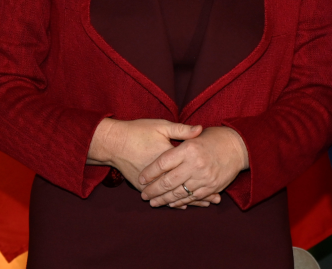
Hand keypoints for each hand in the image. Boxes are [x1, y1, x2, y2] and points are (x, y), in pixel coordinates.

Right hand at [87, 119, 209, 197]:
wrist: (113, 142)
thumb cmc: (138, 131)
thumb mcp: (161, 126)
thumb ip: (181, 130)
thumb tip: (200, 129)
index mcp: (167, 159)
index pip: (189, 170)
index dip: (204, 178)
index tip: (218, 182)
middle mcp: (159, 174)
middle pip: (183, 187)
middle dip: (200, 195)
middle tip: (215, 200)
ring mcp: (149, 183)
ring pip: (172, 196)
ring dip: (189, 201)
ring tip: (205, 204)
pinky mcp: (141, 185)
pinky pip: (160, 197)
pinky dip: (173, 201)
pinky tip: (182, 205)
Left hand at [138, 126, 248, 207]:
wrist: (239, 147)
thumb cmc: (215, 138)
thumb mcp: (196, 134)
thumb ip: (178, 142)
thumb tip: (159, 151)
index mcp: (189, 148)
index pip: (163, 163)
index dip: (150, 172)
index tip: (141, 178)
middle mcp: (195, 164)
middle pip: (168, 181)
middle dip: (153, 190)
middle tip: (143, 195)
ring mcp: (204, 178)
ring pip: (178, 193)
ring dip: (163, 199)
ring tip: (153, 202)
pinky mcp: (211, 187)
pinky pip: (191, 198)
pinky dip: (180, 202)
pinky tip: (171, 203)